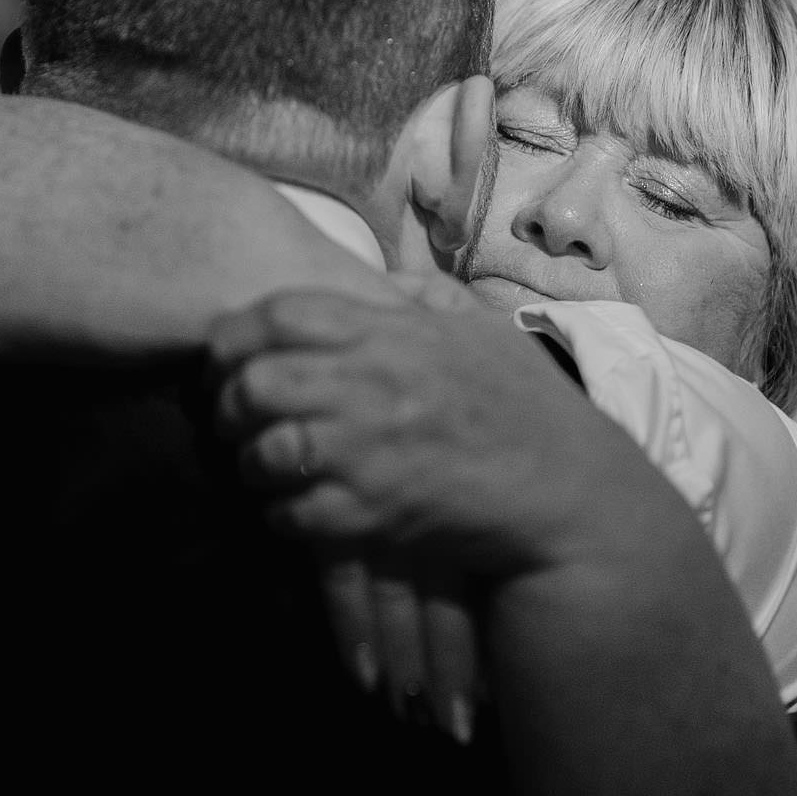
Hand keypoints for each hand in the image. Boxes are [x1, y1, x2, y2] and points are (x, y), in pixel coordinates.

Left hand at [207, 288, 622, 571]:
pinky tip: (292, 512)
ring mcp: (371, 452)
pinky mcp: (375, 514)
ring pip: (265, 452)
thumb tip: (373, 280)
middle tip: (228, 418)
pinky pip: (293, 514)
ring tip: (257, 468)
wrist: (573, 496)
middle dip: (227, 403)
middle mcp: (374, 385)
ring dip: (249, 464)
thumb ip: (423, 295)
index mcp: (395, 332)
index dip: (235, 333)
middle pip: (257, 382)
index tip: (222, 354)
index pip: (282, 313)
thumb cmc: (528, 410)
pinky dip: (280, 515)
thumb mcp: (482, 329)